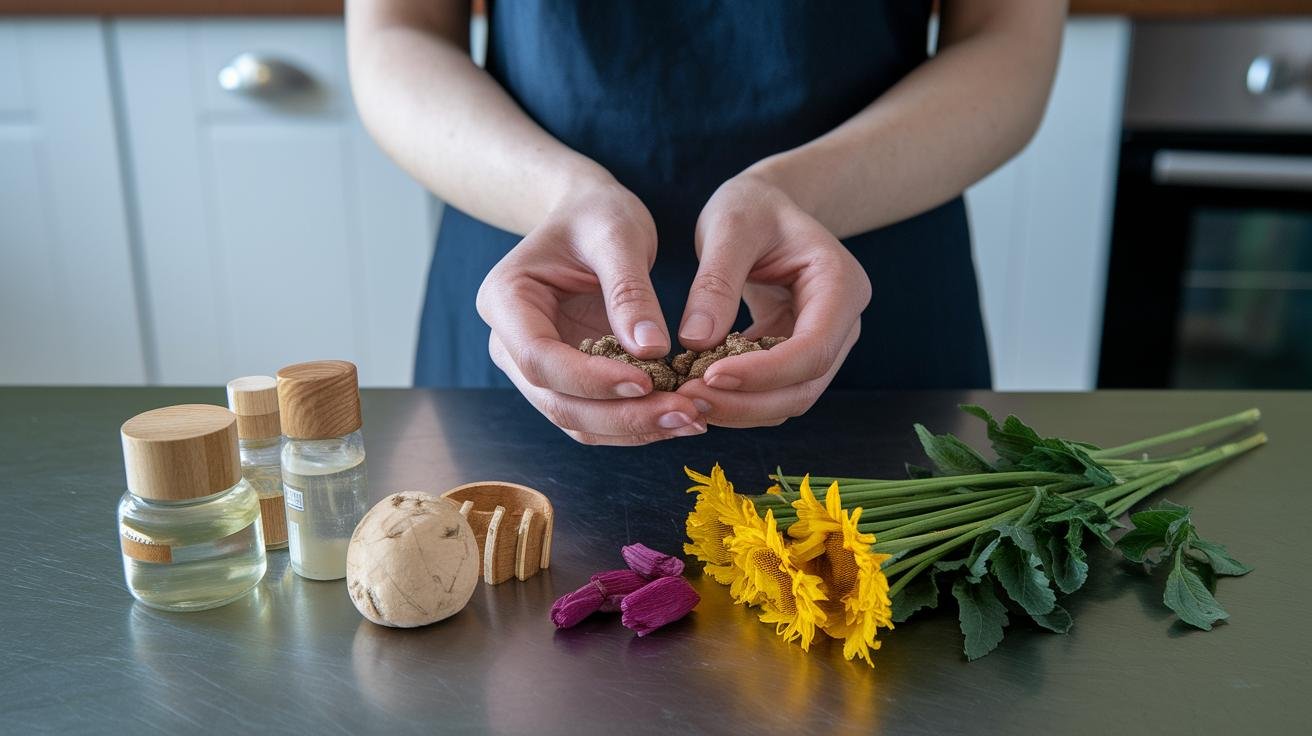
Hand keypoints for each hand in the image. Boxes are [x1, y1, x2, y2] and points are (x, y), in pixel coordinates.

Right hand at [477, 179, 706, 444]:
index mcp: (506, 300)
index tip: (647, 381)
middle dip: (622, 415)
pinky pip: (597, 417)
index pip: (538, 357)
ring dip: (634, 429)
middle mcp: (509, 343)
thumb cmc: (596, 214)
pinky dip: (637, 424)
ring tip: (692, 420)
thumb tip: (650, 350)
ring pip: (577, 420)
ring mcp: (536, 369)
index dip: (590, 379)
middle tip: (686, 413)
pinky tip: (681, 416)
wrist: (589, 216)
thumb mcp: (616, 234)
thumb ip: (629, 291)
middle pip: (556, 400)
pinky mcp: (568, 381)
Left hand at [674, 173, 870, 427]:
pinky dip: (735, 397)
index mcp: (841, 285)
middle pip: (804, 387)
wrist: (764, 206)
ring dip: (739, 409)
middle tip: (687, 399)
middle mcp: (842, 323)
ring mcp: (823, 343)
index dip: (763, 374)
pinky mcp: (795, 355)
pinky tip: (694, 387)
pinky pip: (770, 390)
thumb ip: (716, 282)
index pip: (813, 350)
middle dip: (747, 403)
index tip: (708, 377)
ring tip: (685, 397)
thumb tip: (696, 342)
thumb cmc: (751, 206)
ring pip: (788, 399)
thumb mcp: (730, 226)